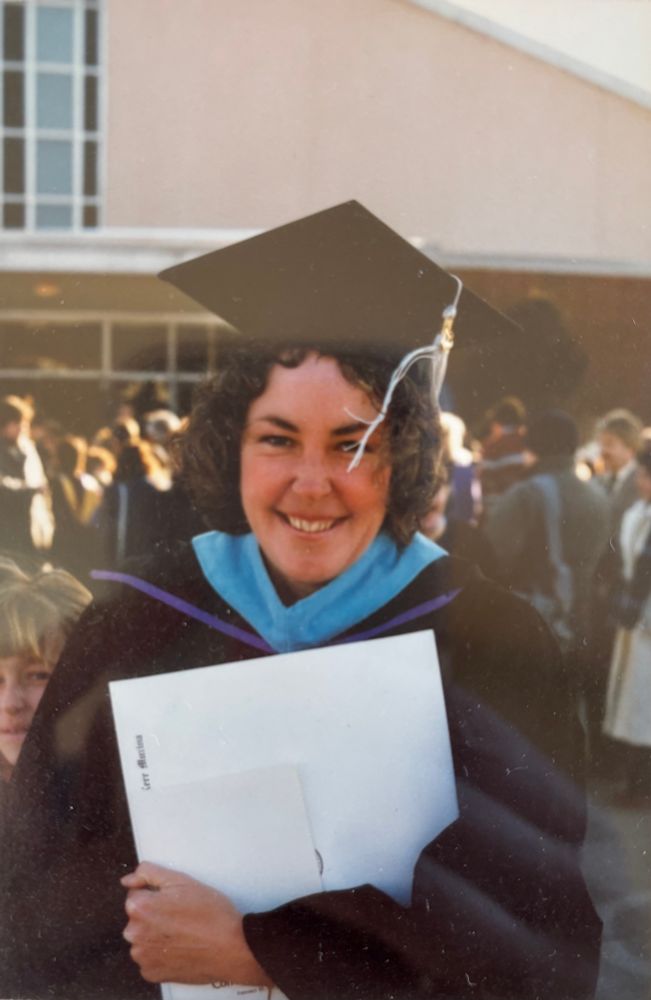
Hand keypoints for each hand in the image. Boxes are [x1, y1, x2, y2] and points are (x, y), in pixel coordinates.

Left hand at [121, 862, 272, 987]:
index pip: (136, 895)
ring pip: (144, 938)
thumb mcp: (182, 880)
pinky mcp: (152, 973)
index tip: (174, 901)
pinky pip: (150, 958)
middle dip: (154, 915)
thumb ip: (149, 873)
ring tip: (183, 932)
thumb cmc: (210, 913)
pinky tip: (181, 947)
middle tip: (181, 915)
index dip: (156, 895)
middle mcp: (134, 934)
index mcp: (139, 908)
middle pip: (138, 918)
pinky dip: (161, 954)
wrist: (231, 947)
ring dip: (156, 935)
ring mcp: (142, 957)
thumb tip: (127, 880)